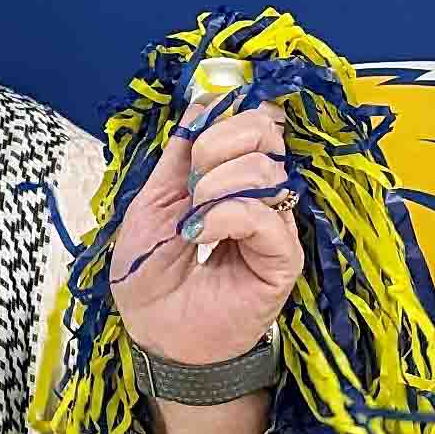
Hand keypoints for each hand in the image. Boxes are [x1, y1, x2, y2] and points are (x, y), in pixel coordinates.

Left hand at [110, 98, 301, 364]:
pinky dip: (225, 217)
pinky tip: (200, 235)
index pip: (250, 118)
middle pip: (264, 130)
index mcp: (231, 175)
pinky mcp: (283, 257)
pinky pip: (264, 214)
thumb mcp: (152, 201)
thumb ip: (179, 155)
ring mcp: (275, 222)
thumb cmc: (151, 274)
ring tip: (191, 220)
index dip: (223, 114)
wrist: (156, 333)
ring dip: (214, 187)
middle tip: (190, 184)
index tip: (193, 139)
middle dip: (216, 144)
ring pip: (264, 168)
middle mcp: (260, 192)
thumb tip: (203, 101)